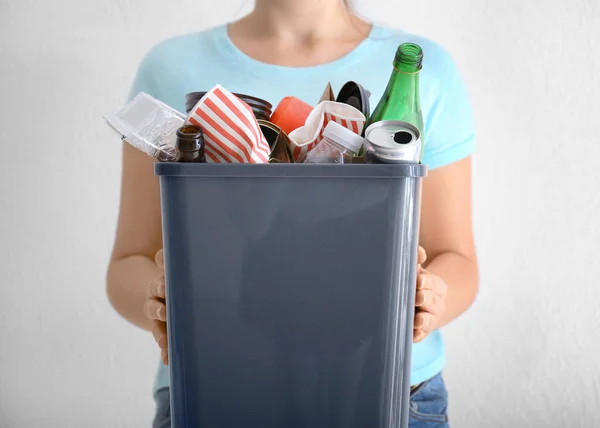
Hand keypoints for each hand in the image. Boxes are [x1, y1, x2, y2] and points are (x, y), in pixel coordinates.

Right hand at [144, 249, 168, 364]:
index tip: (165, 287)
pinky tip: (167, 359)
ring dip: (161, 336)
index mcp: (160, 287)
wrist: (167, 295)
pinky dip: (166, 352)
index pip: (159, 285)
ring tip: (164, 343)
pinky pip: (165, 345)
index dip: (162, 286)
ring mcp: (161, 322)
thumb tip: (161, 255)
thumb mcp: (173, 268)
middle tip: (165, 312)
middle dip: (159, 310)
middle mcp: (157, 305)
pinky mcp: (166, 335)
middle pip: (154, 308)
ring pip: (158, 329)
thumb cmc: (177, 279)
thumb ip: (168, 262)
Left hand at [413, 246, 446, 342]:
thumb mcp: (417, 270)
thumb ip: (416, 259)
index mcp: (436, 286)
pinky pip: (421, 335)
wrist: (424, 304)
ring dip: (423, 320)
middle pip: (432, 301)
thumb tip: (419, 253)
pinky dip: (418, 335)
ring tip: (417, 319)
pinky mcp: (421, 332)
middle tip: (417, 297)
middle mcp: (436, 303)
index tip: (418, 281)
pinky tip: (414, 335)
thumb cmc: (416, 283)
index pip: (433, 283)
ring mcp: (430, 318)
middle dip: (425, 299)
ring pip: (429, 319)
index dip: (426, 282)